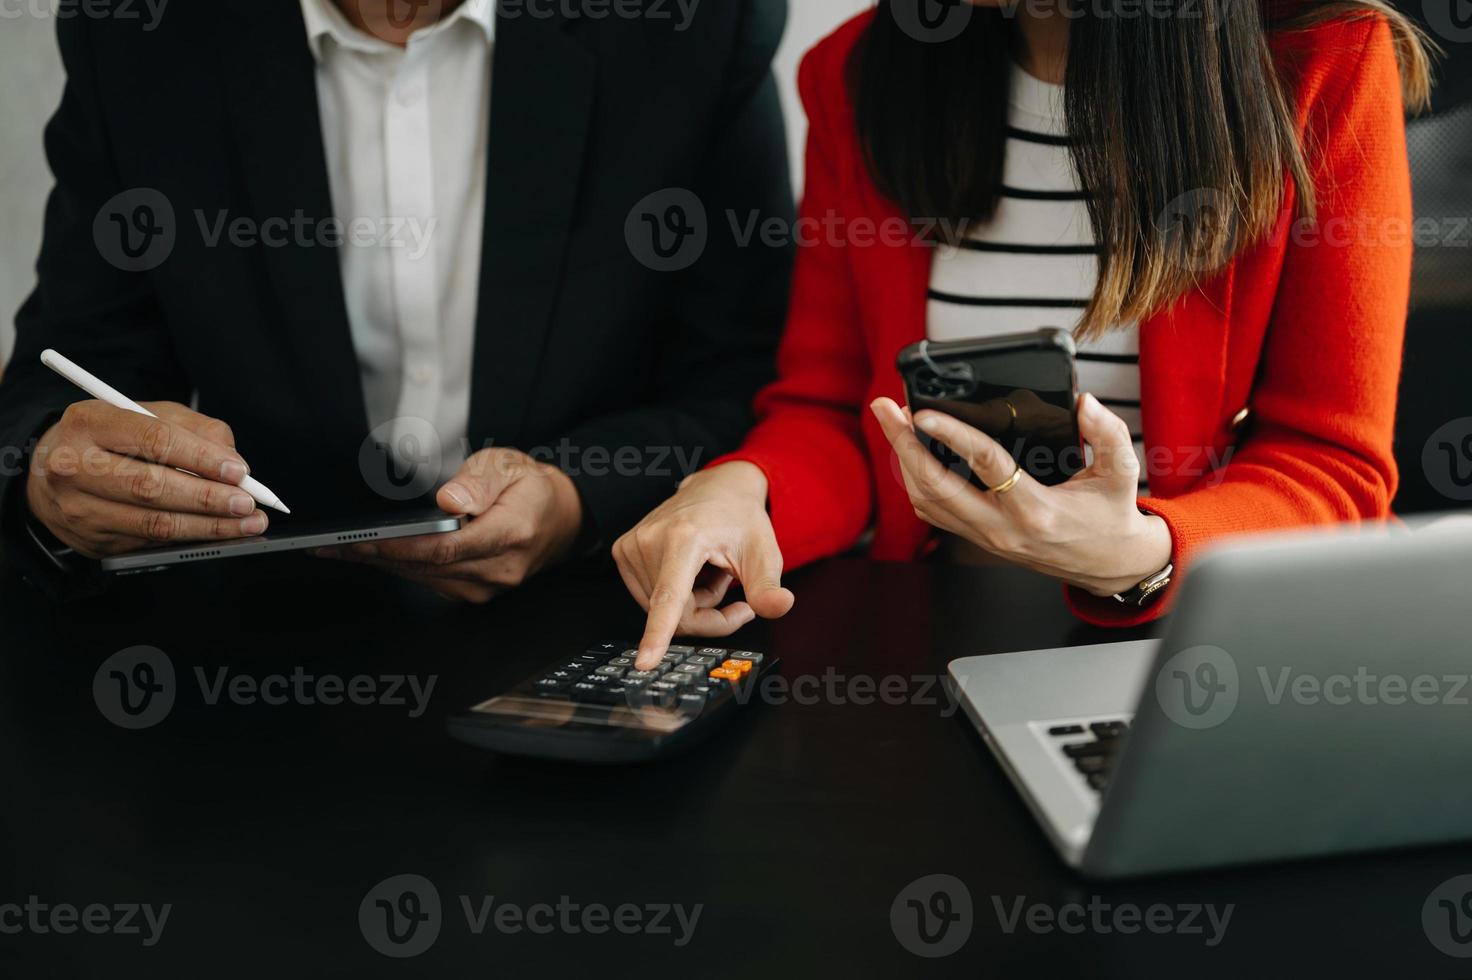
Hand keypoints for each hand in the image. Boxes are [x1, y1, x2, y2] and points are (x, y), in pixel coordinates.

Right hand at [24, 400, 265, 557]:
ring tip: (246, 523)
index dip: (201, 457)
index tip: (238, 471)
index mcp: (89, 423)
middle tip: (247, 503)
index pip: (154, 440)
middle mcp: (75, 466)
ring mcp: (79, 507)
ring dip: (209, 527)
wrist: (50, 473)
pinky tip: (217, 533)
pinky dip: (191, 538)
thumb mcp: (146, 414)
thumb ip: (192, 428)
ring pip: (154, 523)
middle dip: (208, 498)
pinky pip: (151, 541)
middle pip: (151, 487)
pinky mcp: (92, 538)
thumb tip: (231, 458)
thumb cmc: (109, 438)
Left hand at [315, 448, 583, 602]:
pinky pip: (432, 582)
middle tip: (331, 547)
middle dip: (376, 556)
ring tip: (338, 552)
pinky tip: (372, 557)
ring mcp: (490, 586)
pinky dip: (400, 568)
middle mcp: (501, 569)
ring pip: (425, 578)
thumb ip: (479, 481)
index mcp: (512, 533)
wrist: (562, 518)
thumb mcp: (510, 465)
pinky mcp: (477, 592)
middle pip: (428, 567)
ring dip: (381, 565)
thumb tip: (450, 501)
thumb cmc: (532, 489)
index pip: (447, 547)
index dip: (401, 546)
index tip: (363, 540)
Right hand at [613, 461, 794, 669]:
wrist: (717, 488)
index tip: (644, 662)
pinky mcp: (623, 552)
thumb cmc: (739, 518)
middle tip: (729, 588)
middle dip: (708, 615)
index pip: (670, 597)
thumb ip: (768, 586)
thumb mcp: (764, 552)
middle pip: (676, 616)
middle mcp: (650, 540)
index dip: (657, 634)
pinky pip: (651, 599)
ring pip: (662, 612)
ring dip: (691, 603)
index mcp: (684, 538)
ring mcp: (632, 546)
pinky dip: (675, 595)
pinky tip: (690, 570)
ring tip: (708, 571)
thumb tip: (780, 606)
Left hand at [871, 393, 1172, 596]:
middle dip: (902, 445)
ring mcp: (985, 537)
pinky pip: (933, 513)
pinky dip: (915, 482)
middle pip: (934, 486)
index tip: (923, 412)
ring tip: (892, 424)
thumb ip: (1108, 435)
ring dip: (903, 462)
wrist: (1108, 565)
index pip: (984, 464)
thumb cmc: (1111, 517)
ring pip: (926, 502)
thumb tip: (1083, 404)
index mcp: (1035, 508)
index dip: (951, 434)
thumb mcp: (1122, 474)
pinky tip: (911, 455)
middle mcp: (1001, 526)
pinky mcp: (978, 539)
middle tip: (885, 409)